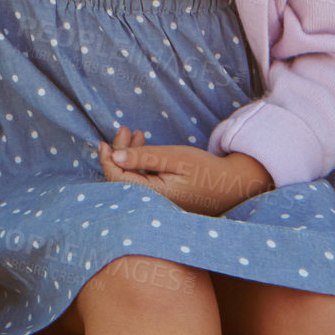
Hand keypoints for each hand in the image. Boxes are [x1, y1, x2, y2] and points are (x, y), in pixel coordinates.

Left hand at [99, 133, 272, 215]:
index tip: (103, 142)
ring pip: (133, 180)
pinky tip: (143, 147)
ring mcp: (158, 204)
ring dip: (130, 156)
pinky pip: (143, 183)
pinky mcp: (164, 200)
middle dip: (119, 153)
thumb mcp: (174, 157)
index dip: (107, 161)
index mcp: (152, 198)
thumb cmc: (204, 169)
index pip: (119, 181)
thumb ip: (144, 158)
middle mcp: (152, 205)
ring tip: (134, 133)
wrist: (231, 185)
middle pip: (124, 180)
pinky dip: (140, 164)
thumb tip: (114, 157)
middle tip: (124, 129)